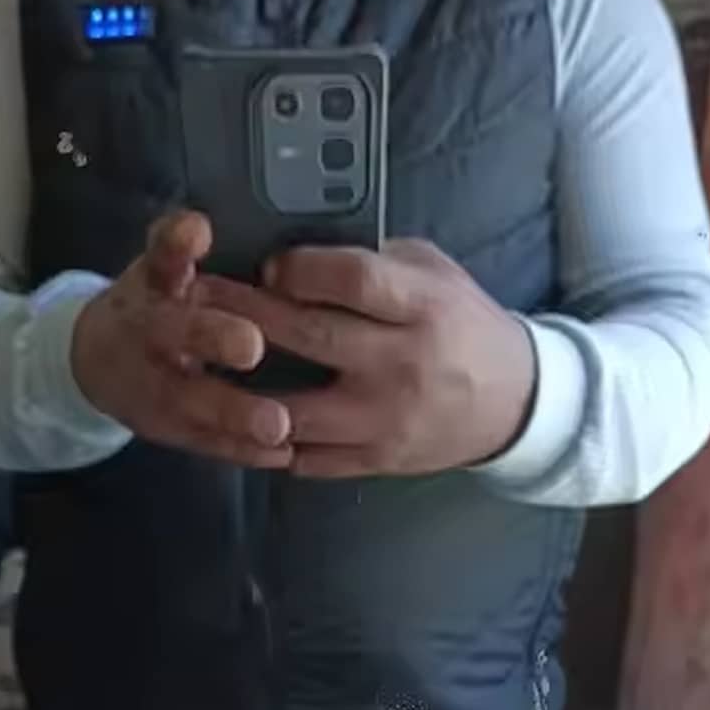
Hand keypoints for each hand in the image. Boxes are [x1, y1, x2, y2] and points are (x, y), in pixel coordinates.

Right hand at [71, 211, 292, 467]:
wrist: (98, 359)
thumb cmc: (156, 304)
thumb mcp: (160, 266)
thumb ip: (178, 244)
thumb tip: (200, 224)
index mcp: (152, 283)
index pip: (159, 254)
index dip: (175, 243)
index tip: (198, 232)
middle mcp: (147, 332)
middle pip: (172, 332)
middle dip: (209, 337)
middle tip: (251, 346)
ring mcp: (152, 384)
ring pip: (189, 399)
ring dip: (233, 413)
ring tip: (277, 425)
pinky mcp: (165, 426)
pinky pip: (203, 441)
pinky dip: (239, 449)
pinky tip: (281, 453)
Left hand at [203, 240, 536, 478]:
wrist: (513, 402)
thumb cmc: (465, 324)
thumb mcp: (436, 274)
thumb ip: (376, 263)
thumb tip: (299, 249)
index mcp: (423, 307)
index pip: (351, 281)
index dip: (300, 269)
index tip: (268, 263)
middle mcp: (403, 365)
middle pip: (308, 337)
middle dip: (244, 314)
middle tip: (196, 298)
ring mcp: (386, 421)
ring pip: (294, 410)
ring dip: (237, 390)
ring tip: (198, 365)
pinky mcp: (376, 460)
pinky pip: (307, 457)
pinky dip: (266, 438)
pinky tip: (236, 415)